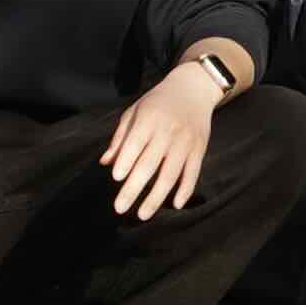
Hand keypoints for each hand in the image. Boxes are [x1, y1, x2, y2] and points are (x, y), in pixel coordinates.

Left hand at [102, 57, 224, 216]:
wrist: (194, 89)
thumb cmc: (157, 103)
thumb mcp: (134, 111)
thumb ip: (120, 137)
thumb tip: (106, 163)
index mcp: (148, 119)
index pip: (135, 143)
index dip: (126, 161)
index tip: (116, 178)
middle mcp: (168, 131)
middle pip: (149, 165)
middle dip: (133, 188)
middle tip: (119, 208)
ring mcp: (186, 141)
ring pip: (170, 174)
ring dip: (156, 197)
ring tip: (142, 215)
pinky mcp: (200, 149)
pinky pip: (193, 172)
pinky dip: (185, 189)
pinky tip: (176, 205)